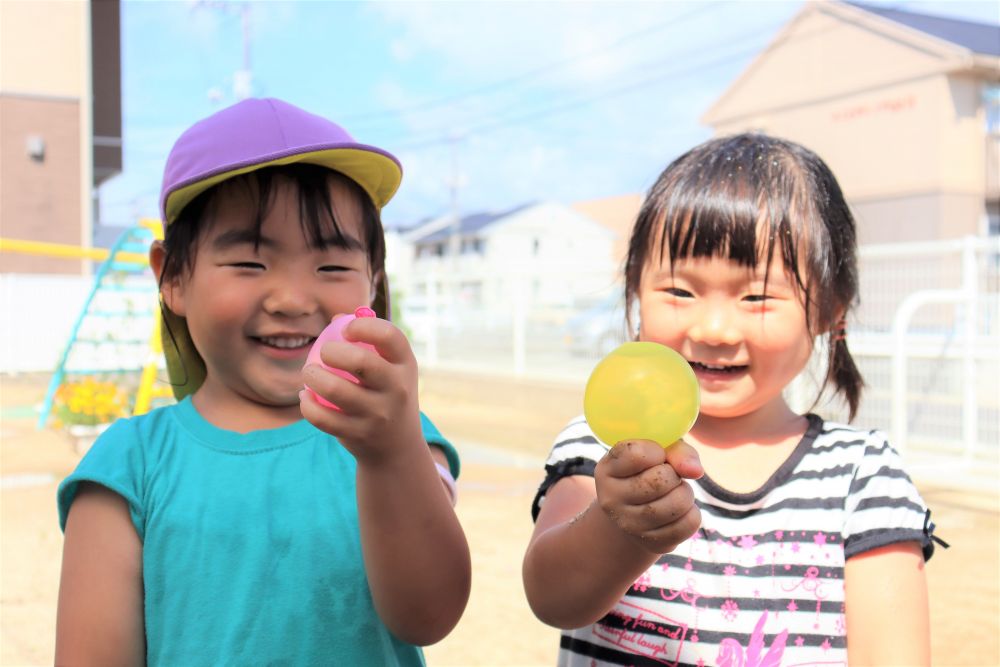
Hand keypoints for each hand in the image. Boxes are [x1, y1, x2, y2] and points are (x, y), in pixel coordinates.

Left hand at [300, 316, 422, 465]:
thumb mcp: (390, 367)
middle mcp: (397, 389)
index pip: (389, 335)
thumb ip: (366, 340)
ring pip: (335, 389)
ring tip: (309, 373)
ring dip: (312, 376)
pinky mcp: (358, 434)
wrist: (397, 445)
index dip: (362, 327)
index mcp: (405, 365)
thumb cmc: (386, 392)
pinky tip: (306, 397)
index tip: (346, 331)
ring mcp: (378, 414)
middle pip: (361, 361)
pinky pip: (322, 417)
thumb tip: (336, 318)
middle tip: (324, 353)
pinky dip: (307, 404)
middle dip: (332, 351)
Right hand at [594, 439, 702, 553]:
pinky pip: (688, 524)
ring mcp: (629, 526)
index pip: (636, 455)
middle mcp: (611, 500)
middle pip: (660, 480)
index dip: (656, 451)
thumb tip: (695, 471)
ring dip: (686, 493)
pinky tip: (679, 511)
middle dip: (674, 474)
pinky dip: (692, 513)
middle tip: (668, 476)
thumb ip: (677, 451)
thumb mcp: (656, 452)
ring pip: (678, 503)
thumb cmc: (647, 471)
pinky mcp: (651, 543)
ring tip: (675, 492)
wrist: (635, 512)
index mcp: (606, 471)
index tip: (655, 456)